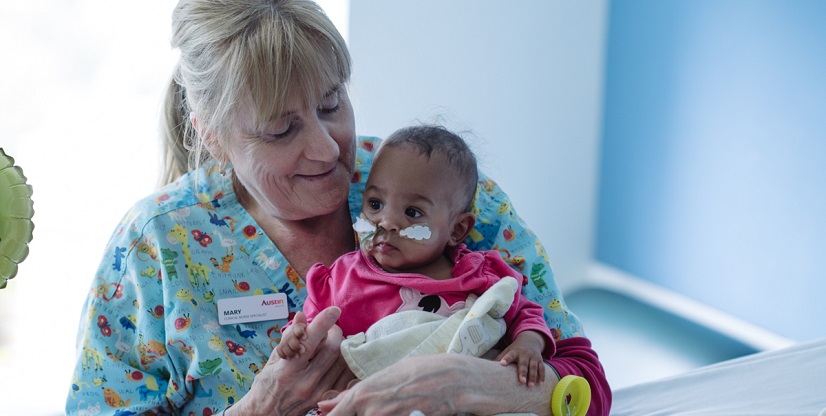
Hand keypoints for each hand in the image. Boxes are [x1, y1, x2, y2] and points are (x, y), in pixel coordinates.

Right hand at [226, 307, 355, 414]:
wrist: (267, 415)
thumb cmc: (267, 385)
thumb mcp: (273, 360)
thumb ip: (289, 338)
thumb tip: (301, 317)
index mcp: (287, 369)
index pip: (309, 341)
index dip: (323, 323)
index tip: (334, 310)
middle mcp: (304, 382)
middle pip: (331, 349)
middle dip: (335, 333)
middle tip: (331, 328)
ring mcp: (317, 392)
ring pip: (341, 361)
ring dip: (341, 346)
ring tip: (334, 342)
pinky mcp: (326, 398)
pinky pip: (345, 376)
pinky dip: (345, 362)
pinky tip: (339, 357)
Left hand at [318, 354, 555, 415]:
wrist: (455, 379)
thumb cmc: (421, 371)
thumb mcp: (386, 376)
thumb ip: (353, 395)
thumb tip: (325, 404)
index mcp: (363, 393)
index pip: (336, 415)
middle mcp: (372, 409)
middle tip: (376, 408)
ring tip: (396, 406)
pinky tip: (404, 411)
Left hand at [496, 331, 546, 386]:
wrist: (530, 340)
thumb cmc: (515, 349)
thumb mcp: (507, 351)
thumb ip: (499, 358)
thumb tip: (487, 367)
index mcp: (514, 351)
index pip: (510, 355)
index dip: (506, 359)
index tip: (502, 363)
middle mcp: (524, 354)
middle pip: (524, 363)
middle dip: (523, 372)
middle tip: (521, 381)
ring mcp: (533, 357)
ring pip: (534, 367)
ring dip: (533, 376)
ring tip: (530, 386)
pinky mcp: (540, 360)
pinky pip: (542, 368)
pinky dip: (541, 376)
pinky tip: (540, 384)